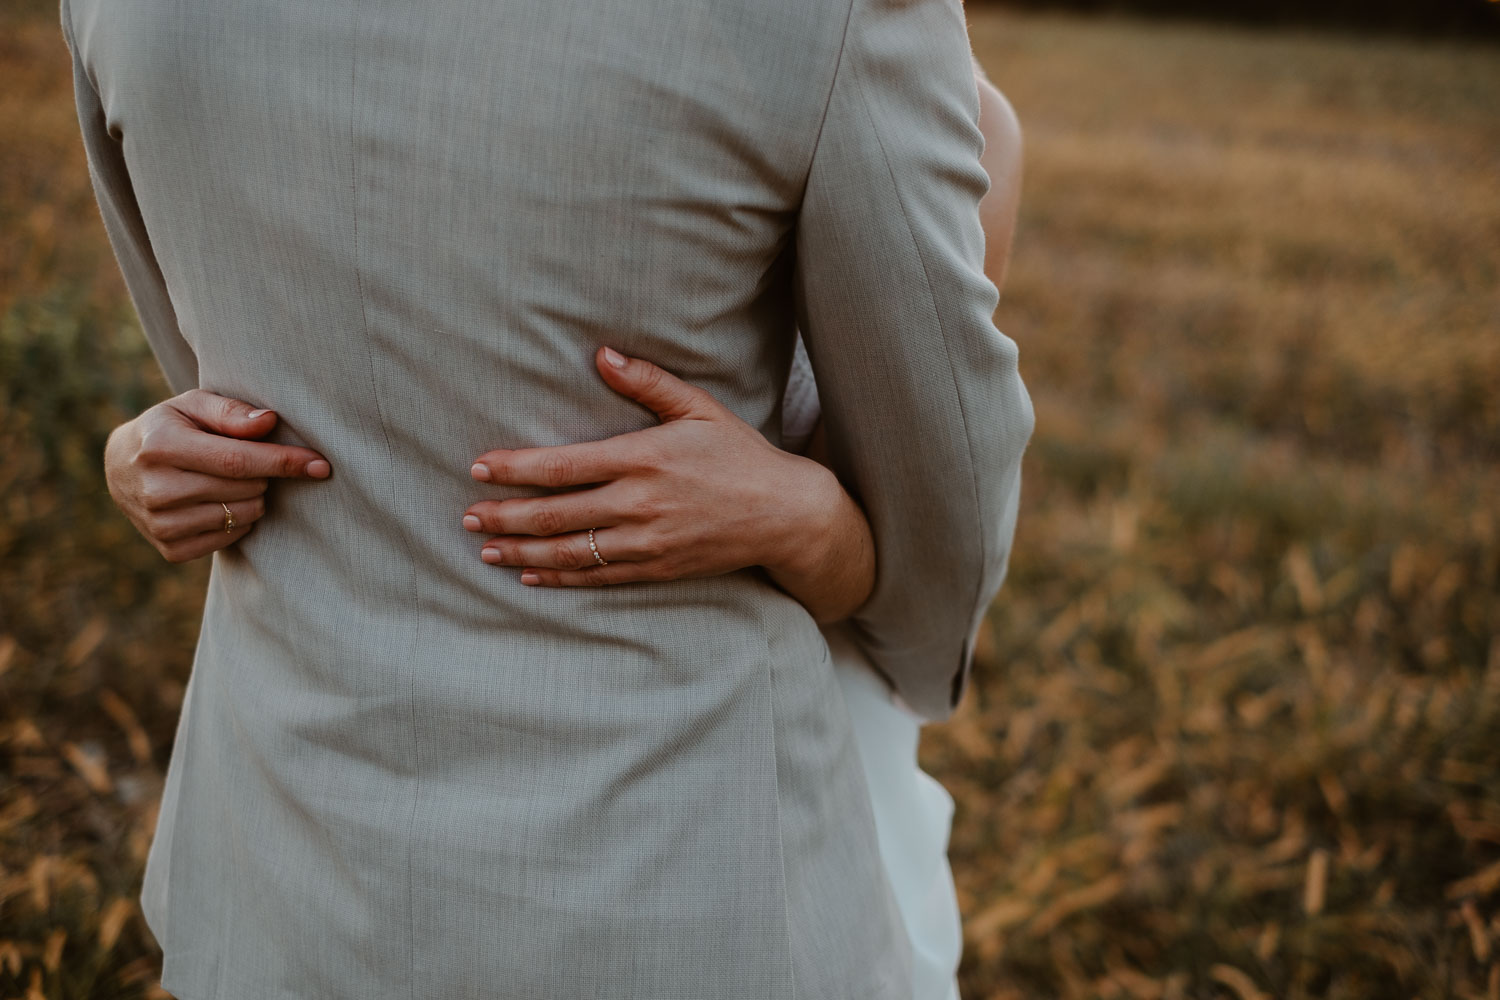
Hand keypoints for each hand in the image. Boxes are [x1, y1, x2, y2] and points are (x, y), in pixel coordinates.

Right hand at [104, 388, 331, 562]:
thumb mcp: (193, 405)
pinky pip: (230, 538)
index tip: (321, 465)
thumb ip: (231, 412)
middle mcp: (156, 488)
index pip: (237, 460)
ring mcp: (159, 523)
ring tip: (230, 480)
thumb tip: (269, 422)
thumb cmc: (170, 427)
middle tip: (247, 461)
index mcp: (161, 446)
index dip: (283, 462)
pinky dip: (239, 520)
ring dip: (253, 496)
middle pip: (245, 488)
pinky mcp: (169, 549)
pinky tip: (220, 501)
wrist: (121, 466)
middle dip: (263, 474)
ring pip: (243, 515)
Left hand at [465, 347, 874, 622]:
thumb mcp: (700, 408)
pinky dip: (559, 577)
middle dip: (505, 515)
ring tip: (485, 547)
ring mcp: (646, 543)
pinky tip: (530, 573)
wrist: (785, 515)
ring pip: (569, 551)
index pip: (563, 466)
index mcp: (643, 458)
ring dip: (521, 550)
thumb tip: (601, 355)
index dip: (516, 469)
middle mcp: (638, 504)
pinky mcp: (657, 570)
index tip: (480, 468)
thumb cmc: (740, 455)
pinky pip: (597, 578)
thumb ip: (648, 383)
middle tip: (467, 515)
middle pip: (555, 513)